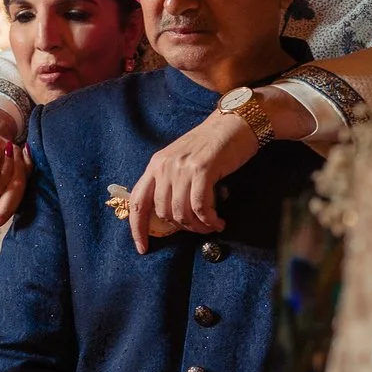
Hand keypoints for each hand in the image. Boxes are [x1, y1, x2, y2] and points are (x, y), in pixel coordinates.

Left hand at [123, 101, 258, 252]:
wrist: (235, 123)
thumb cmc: (211, 145)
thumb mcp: (182, 162)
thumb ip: (171, 184)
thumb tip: (171, 217)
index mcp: (156, 164)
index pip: (138, 201)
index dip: (137, 228)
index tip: (142, 248)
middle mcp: (165, 165)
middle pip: (163, 212)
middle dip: (182, 227)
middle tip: (199, 228)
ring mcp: (183, 167)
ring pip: (182, 212)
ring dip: (198, 226)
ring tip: (210, 226)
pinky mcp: (203, 169)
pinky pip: (200, 206)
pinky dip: (209, 220)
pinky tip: (218, 222)